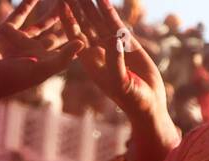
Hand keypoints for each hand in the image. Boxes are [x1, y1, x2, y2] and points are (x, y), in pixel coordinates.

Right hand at [0, 0, 84, 106]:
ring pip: (41, 21)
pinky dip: (28, 3)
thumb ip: (61, 58)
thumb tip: (82, 43)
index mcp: (45, 61)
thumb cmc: (10, 80)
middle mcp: (35, 50)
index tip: (92, 18)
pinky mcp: (7, 31)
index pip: (67, 45)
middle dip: (69, 19)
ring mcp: (21, 40)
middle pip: (57, 31)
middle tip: (81, 3)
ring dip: (53, 9)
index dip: (79, 32)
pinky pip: (20, 14)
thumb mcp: (40, 70)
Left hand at [64, 0, 166, 121]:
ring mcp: (112, 46)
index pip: (75, 38)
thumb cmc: (132, 99)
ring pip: (98, 22)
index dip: (67, 21)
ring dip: (90, 6)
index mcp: (91, 63)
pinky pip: (115, 24)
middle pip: (84, 25)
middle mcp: (98, 53)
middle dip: (76, 8)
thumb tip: (115, 39)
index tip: (60, 4)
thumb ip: (116, 62)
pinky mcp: (127, 43)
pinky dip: (108, 11)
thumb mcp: (122, 83)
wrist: (148, 103)